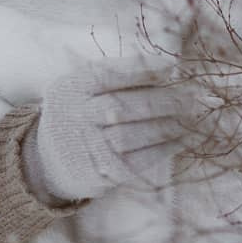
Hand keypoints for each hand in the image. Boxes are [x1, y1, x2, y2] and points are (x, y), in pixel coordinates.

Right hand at [22, 53, 197, 203]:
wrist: (50, 159)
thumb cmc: (83, 112)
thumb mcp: (87, 86)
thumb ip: (120, 76)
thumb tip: (170, 69)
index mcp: (73, 87)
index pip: (109, 74)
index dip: (143, 70)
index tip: (172, 67)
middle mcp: (74, 116)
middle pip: (122, 106)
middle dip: (163, 100)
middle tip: (192, 96)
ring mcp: (84, 148)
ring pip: (131, 135)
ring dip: (168, 126)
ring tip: (191, 117)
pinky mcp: (98, 175)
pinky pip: (135, 162)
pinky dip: (163, 150)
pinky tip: (182, 140)